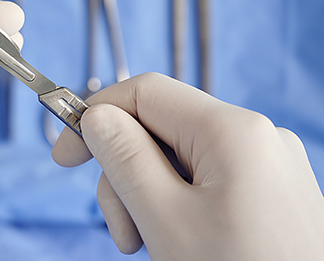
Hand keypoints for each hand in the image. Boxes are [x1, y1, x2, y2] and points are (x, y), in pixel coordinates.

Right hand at [53, 73, 323, 259]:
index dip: (95, 116)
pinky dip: (179, 207)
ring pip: (179, 160)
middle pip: (160, 130)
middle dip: (126, 176)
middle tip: (122, 233)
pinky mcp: (271, 190)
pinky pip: (207, 181)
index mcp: (232, 130)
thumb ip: (124, 158)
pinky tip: (180, 243)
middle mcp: (255, 136)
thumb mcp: (166, 219)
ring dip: (149, 198)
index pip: (144, 91)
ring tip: (150, 246)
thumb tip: (96, 116)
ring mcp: (267, 164)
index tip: (64, 158)